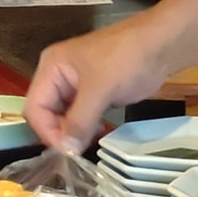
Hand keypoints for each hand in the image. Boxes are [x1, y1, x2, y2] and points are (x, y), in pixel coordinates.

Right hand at [22, 21, 174, 152]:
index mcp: (51, 67)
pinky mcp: (95, 93)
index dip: (46, 131)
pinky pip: (82, 117)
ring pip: (64, 118)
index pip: (35, 108)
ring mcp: (77, 85)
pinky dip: (85, 129)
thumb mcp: (100, 89)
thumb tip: (66, 152)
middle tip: (76, 153)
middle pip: (46, 114)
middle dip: (59, 134)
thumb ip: (80, 121)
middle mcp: (58, 77)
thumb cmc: (126, 59)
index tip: (65, 151)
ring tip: (85, 147)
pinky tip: (96, 137)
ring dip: (73, 134)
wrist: (162, 44)